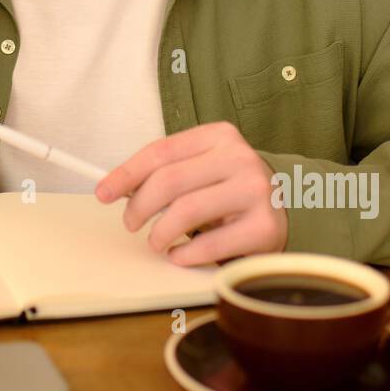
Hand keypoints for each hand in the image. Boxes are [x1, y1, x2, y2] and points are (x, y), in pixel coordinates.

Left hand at [94, 121, 287, 266]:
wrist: (286, 210)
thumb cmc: (229, 190)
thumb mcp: (201, 169)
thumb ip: (166, 172)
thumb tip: (117, 188)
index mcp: (220, 135)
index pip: (160, 151)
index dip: (125, 174)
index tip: (102, 193)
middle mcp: (240, 157)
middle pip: (169, 180)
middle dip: (139, 207)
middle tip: (130, 223)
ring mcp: (256, 191)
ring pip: (185, 212)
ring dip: (160, 233)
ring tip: (157, 241)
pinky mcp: (265, 227)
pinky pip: (209, 244)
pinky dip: (185, 254)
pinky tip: (180, 254)